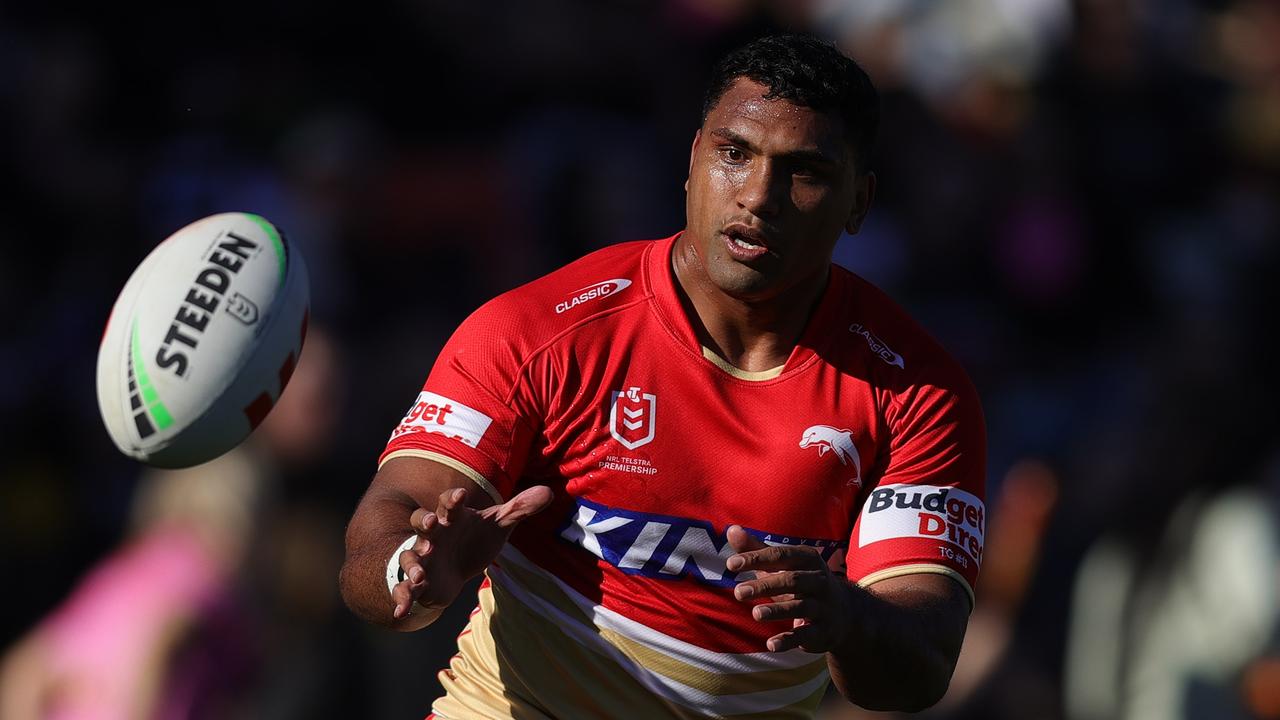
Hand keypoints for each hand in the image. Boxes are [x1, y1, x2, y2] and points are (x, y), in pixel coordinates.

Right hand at [392, 485, 552, 618]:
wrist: (453, 568)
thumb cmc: (473, 539)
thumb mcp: (497, 525)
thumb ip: (519, 509)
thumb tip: (549, 492)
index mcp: (451, 518)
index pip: (448, 503)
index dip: (452, 499)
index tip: (459, 495)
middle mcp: (433, 535)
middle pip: (422, 523)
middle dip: (425, 523)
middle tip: (432, 524)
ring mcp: (422, 558)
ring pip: (410, 557)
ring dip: (413, 565)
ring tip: (420, 575)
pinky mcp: (418, 583)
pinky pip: (403, 589)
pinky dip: (401, 599)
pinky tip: (400, 612)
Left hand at [726, 525, 854, 652]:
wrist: (845, 613)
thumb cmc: (802, 582)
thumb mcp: (784, 565)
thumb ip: (757, 549)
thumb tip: (731, 530)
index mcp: (808, 559)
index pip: (781, 555)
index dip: (756, 558)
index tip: (731, 564)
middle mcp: (819, 581)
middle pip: (792, 580)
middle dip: (765, 585)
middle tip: (738, 592)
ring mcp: (824, 607)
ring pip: (800, 607)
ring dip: (778, 610)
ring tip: (755, 614)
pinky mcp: (824, 631)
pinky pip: (807, 635)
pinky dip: (789, 641)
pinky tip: (770, 645)